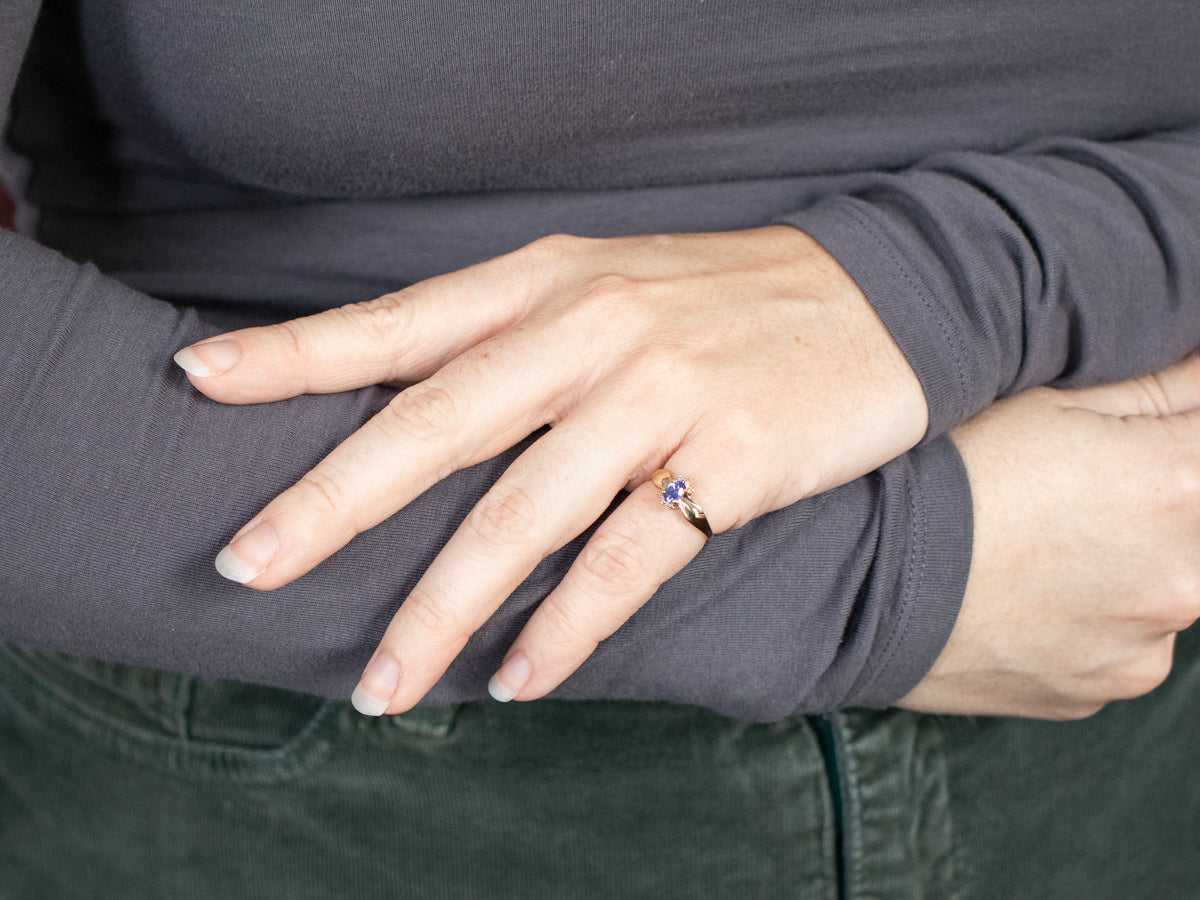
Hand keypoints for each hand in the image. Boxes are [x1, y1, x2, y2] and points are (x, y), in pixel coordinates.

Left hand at [174, 227, 926, 713]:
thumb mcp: (610, 286)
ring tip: (382, 685)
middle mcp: (594, 331)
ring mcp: (664, 394)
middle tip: (247, 566)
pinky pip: (629, 560)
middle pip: (438, 423)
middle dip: (332, 501)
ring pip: (524, 513)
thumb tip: (411, 405)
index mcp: (551, 283)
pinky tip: (520, 677)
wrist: (885, 296)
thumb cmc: (725, 300)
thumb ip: (517, 338)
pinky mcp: (733, 460)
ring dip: (443, 606)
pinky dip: (566, 626)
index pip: (403, 322)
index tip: (203, 381)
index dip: (298, 352)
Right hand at [899, 356, 1199, 719]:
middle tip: (1070, 482)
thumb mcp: (1043, 397)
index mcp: (1180, 484)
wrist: (851, 588)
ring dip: (1124, 559)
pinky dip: (1087, 615)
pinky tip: (1020, 589)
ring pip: (1162, 584)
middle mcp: (1184, 578)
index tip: (1124, 442)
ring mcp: (1142, 647)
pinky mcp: (1100, 691)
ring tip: (1033, 541)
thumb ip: (1161, 381)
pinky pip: (1119, 641)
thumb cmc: (935, 479)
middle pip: (1196, 520)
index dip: (1175, 429)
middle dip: (1157, 496)